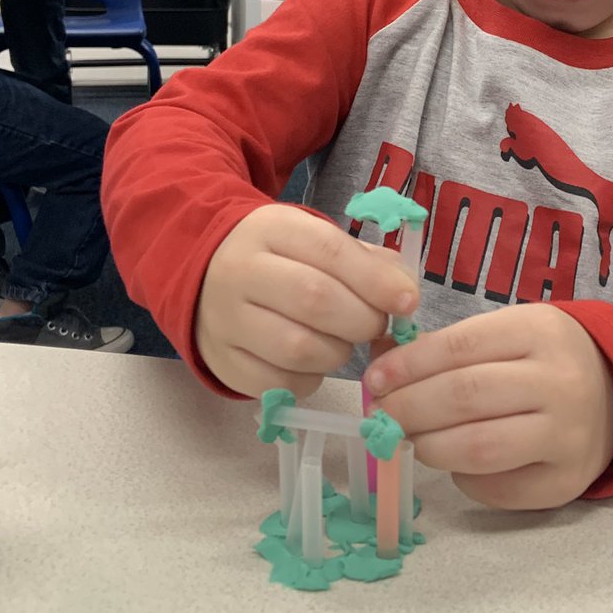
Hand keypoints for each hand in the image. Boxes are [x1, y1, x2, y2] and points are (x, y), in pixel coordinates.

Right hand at [196, 204, 419, 397]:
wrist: (206, 276)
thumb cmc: (280, 258)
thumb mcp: (316, 240)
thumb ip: (366, 262)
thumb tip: (405, 294)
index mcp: (271, 228)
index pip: (329, 250)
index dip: (375, 280)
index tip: (407, 302)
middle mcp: (240, 270)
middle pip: (315, 300)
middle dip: (362, 320)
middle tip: (374, 325)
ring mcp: (225, 319)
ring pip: (299, 349)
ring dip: (338, 352)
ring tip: (341, 341)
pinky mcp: (221, 362)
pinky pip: (279, 384)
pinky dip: (310, 380)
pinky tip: (313, 362)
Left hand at [365, 303, 612, 509]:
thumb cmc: (543, 357)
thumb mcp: (506, 332)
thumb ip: (449, 348)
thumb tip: (381, 370)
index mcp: (539, 331)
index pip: (459, 348)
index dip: (408, 366)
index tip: (375, 380)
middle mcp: (560, 381)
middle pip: (466, 397)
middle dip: (410, 408)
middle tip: (381, 416)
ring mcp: (568, 435)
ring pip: (480, 448)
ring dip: (429, 446)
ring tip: (408, 439)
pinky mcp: (567, 481)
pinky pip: (500, 489)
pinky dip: (463, 479)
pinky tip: (454, 463)